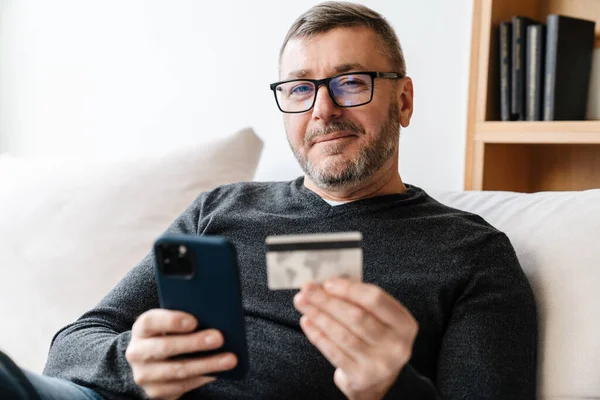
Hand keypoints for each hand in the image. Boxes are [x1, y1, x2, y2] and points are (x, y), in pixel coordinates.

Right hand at [125, 309, 237, 399]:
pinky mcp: (155, 392)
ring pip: (178, 370)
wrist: (148, 361)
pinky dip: (203, 377)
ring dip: (207, 364)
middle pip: (166, 347)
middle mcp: (137, 352)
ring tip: (230, 359)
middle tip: (220, 338)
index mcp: (141, 329)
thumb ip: (185, 318)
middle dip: (195, 343)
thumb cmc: (168, 334)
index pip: (150, 322)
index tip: (194, 321)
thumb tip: (215, 318)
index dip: (171, 321)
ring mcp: (144, 375)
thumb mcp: (169, 323)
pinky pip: (182, 386)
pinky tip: (219, 371)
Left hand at [293, 279, 417, 399]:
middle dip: (327, 301)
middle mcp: (396, 345)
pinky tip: (307, 321)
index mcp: (404, 324)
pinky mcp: (360, 377)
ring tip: (302, 302)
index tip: (327, 283)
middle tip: (307, 290)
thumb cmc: (375, 337)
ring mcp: (379, 364)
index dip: (349, 289)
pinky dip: (317, 335)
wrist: (378, 379)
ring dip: (318, 315)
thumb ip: (359, 300)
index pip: (375, 299)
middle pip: (356, 317)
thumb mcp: (378, 318)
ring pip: (342, 334)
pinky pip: (333, 352)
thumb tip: (326, 284)